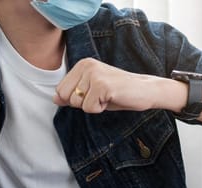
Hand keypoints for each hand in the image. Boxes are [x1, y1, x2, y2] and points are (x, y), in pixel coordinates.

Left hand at [53, 58, 181, 113]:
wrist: (146, 90)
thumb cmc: (121, 92)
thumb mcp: (93, 91)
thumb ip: (73, 93)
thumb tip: (54, 99)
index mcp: (83, 64)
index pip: (61, 90)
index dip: (77, 99)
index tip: (96, 93)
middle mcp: (86, 66)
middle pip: (66, 97)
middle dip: (83, 103)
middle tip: (102, 97)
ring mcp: (94, 74)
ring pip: (77, 104)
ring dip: (93, 106)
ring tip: (108, 97)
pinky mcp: (102, 85)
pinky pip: (89, 108)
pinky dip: (100, 109)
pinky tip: (113, 99)